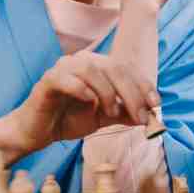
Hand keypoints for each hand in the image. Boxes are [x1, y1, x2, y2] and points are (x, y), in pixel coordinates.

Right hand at [0, 51, 160, 153]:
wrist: (37, 132)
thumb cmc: (69, 119)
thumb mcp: (104, 118)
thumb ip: (125, 114)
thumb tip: (151, 116)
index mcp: (98, 65)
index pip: (127, 69)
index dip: (143, 85)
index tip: (156, 105)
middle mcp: (82, 60)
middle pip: (114, 68)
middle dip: (132, 93)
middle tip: (140, 116)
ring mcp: (64, 67)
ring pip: (93, 70)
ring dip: (108, 93)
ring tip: (111, 113)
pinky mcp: (48, 79)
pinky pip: (68, 79)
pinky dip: (83, 90)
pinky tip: (90, 103)